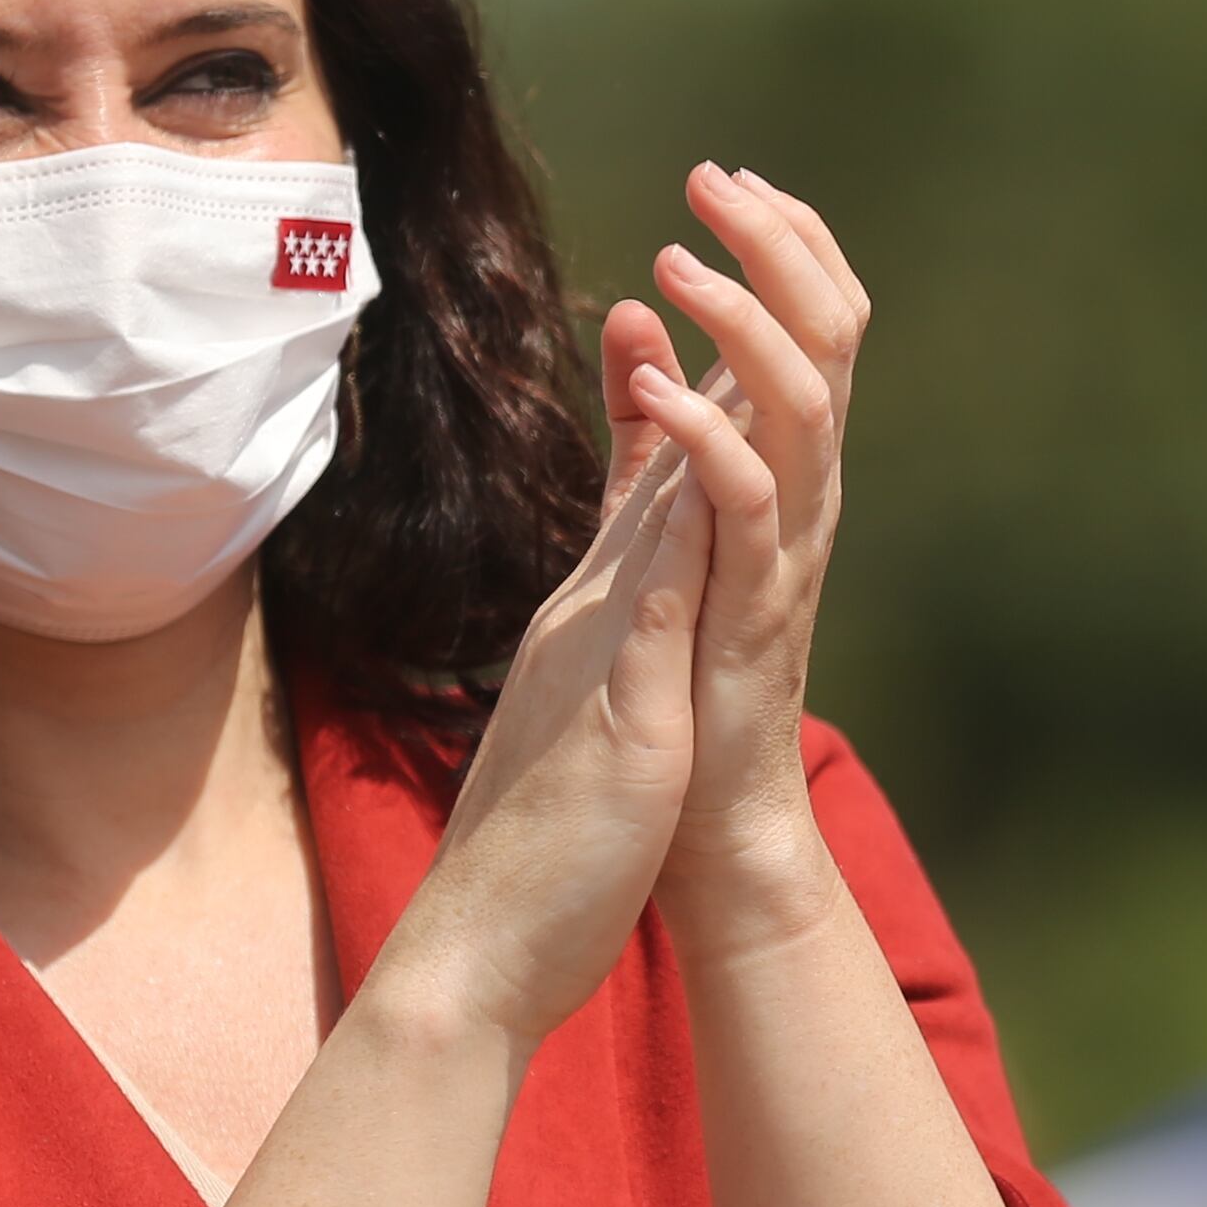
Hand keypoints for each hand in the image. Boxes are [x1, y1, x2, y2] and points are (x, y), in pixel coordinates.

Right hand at [369, 356, 716, 1046]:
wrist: (483, 948)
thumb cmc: (543, 845)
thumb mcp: (586, 710)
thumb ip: (605, 638)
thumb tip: (632, 576)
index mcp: (592, 620)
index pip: (651, 487)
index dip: (685, 396)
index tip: (716, 311)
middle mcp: (590, 617)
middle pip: (655, 470)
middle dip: (695, 367)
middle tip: (719, 257)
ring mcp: (600, 657)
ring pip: (654, 513)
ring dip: (691, 419)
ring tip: (723, 322)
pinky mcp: (619, 713)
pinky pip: (653, 606)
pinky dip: (679, 535)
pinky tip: (711, 472)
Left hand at [615, 163, 868, 944]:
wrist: (705, 812)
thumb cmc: (685, 668)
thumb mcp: (661, 515)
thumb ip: (656, 423)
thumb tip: (639, 321)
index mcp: (787, 463)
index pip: (814, 321)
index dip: (784, 240)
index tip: (728, 175)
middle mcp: (808, 490)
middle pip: (829, 334)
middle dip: (778, 245)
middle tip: (714, 177)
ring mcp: (791, 545)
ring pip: (804, 402)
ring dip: (743, 321)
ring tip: (678, 258)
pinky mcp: (756, 604)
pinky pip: (750, 503)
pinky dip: (708, 438)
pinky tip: (657, 391)